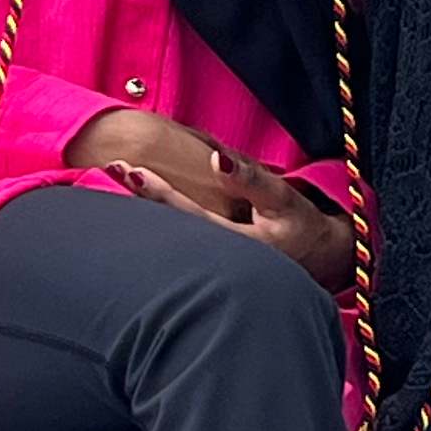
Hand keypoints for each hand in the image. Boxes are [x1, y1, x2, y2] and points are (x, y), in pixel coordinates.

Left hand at [67, 107, 359, 291]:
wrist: (321, 261)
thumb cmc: (300, 225)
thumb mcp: (282, 200)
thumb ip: (250, 180)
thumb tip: (217, 158)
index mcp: (233, 247)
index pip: (185, 216)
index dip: (157, 193)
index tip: (130, 170)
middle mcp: (215, 264)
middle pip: (167, 231)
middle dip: (136, 201)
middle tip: (109, 170)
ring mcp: (209, 271)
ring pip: (167, 243)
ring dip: (139, 214)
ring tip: (111, 185)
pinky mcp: (208, 271)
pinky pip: (174, 248)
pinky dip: (151, 231)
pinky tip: (131, 215)